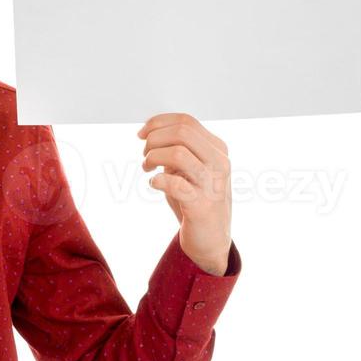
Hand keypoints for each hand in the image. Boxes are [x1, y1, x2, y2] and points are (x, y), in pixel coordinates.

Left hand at [137, 112, 232, 274]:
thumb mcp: (189, 168)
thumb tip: (150, 132)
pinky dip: (158, 180)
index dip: (158, 123)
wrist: (210, 239)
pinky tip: (154, 183)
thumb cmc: (196, 200)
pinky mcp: (201, 205)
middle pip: (182, 132)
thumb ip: (177, 149)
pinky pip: (175, 184)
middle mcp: (219, 163)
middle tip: (145, 155)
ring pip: (177, 153)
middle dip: (154, 139)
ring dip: (153, 157)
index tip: (141, 134)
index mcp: (217, 149)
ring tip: (147, 168)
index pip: (186, 121)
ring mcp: (212, 184)